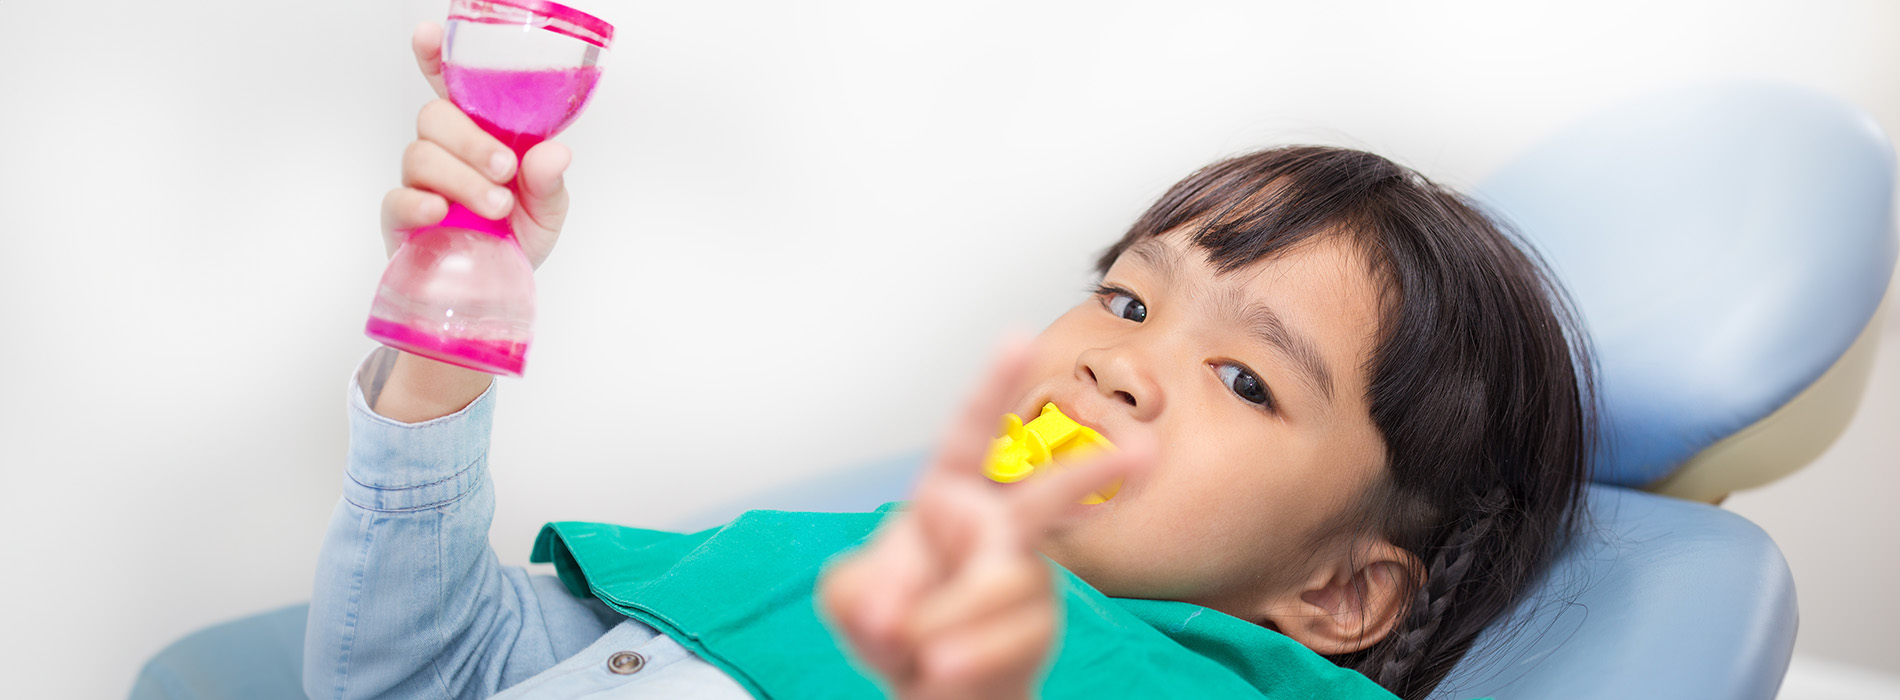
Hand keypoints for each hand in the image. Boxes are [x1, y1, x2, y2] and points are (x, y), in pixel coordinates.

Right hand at [378, 22, 569, 269]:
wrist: (495, 290)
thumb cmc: (516, 236)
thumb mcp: (548, 210)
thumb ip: (549, 181)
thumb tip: (554, 154)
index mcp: (479, 135)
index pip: (451, 87)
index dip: (435, 58)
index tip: (429, 34)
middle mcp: (445, 151)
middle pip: (435, 117)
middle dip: (472, 141)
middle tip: (506, 171)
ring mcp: (419, 182)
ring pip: (420, 155)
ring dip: (462, 178)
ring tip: (496, 206)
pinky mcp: (401, 217)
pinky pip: (397, 198)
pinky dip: (418, 202)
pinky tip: (440, 212)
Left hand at [819, 340, 1154, 699]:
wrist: (928, 684)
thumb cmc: (896, 621)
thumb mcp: (853, 599)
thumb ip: (859, 591)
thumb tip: (886, 609)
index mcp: (948, 494)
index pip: (971, 431)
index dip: (994, 387)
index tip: (1018, 339)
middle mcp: (996, 524)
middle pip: (1047, 493)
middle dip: (1093, 472)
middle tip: (1145, 452)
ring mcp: (1025, 572)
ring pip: (1008, 583)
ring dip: (954, 618)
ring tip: (922, 656)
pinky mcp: (1037, 622)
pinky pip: (1013, 634)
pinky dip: (971, 655)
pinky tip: (944, 670)